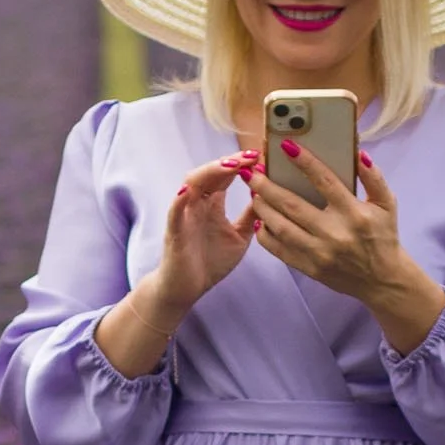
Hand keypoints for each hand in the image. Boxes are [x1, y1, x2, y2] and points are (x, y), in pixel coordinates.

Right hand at [146, 151, 261, 321]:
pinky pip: (174, 212)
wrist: (187, 288)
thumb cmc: (210, 261)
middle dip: (230, 162)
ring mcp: (184, 215)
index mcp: (213, 204)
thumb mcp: (239, 236)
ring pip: (192, 184)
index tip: (261, 156)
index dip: (241, 164)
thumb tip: (270, 195)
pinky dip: (179, 200)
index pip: (225, 176)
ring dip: (210, 172)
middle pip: (211, 173)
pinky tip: (188, 191)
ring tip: (230, 165)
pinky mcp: (174, 231)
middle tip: (251, 155)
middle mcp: (198, 204)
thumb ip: (252, 216)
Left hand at [249, 140, 406, 302]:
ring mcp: (319, 253)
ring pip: (282, 227)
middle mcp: (334, 233)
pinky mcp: (310, 268)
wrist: (383, 280)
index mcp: (353, 213)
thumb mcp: (387, 204)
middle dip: (268, 186)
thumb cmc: (383, 236)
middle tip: (252, 172)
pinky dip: (266, 235)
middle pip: (293, 205)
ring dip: (262, 208)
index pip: (325, 181)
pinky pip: (280, 250)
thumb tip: (359, 154)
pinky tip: (260, 221)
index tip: (286, 146)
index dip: (305, 162)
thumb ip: (374, 177)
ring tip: (253, 192)